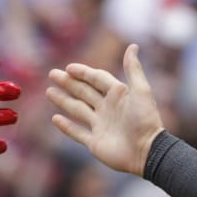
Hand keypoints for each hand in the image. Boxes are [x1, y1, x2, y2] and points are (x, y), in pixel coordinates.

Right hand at [46, 45, 164, 175]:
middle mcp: (107, 108)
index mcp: (118, 95)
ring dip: (63, 100)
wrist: (146, 151)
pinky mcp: (95, 142)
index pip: (97, 79)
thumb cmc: (146, 120)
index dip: (83, 72)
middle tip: (53, 74)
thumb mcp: (141, 91)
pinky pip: (77, 132)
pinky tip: (55, 118)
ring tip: (49, 91)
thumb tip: (133, 45)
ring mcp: (100, 125)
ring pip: (78, 110)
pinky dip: (66, 126)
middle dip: (68, 83)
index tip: (69, 67)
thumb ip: (133, 69)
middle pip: (84, 92)